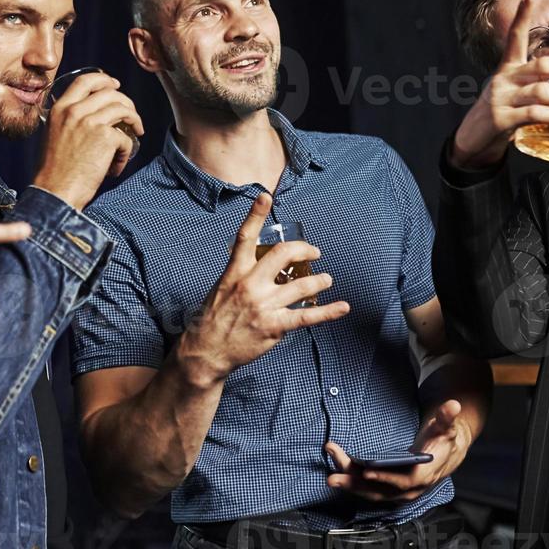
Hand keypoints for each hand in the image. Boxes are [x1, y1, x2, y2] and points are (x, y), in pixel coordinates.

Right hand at [31, 72, 144, 210]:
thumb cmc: (53, 171)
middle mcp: (74, 111)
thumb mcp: (53, 135)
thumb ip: (68, 120)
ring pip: (123, 109)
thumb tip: (94, 116)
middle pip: (110, 92)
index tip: (115, 85)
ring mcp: (91, 122)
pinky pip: (126, 138)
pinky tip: (116, 166)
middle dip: (126, 101)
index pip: (85, 80)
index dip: (104, 79)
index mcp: (60, 108)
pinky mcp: (105, 138)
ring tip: (136, 133)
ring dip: (134, 121)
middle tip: (131, 114)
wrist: (55, 192)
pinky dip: (126, 152)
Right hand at [175, 193, 349, 387]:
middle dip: (304, 249)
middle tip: (313, 252)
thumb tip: (261, 266)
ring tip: (326, 279)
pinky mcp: (274, 326)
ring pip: (301, 285)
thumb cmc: (212, 320)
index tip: (265, 196)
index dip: (255, 214)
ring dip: (320, 280)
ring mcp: (263, 305)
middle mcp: (250, 285)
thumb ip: (241, 274)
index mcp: (234, 272)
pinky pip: (307, 317)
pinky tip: (342, 307)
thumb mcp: (220, 288)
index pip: (244, 237)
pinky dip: (328, 312)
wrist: (205, 351)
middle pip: (283, 255)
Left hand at [325, 399, 472, 502]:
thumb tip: (452, 405)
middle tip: (334, 476)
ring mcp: (399, 491)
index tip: (367, 471)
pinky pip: (370, 490)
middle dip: (356, 483)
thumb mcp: (446, 427)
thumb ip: (446, 417)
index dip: (386, 477)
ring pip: (372, 492)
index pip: (405, 480)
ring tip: (330, 478)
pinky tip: (338, 476)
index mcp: (425, 474)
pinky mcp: (390, 489)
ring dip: (351, 486)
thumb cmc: (443, 440)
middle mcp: (411, 488)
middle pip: (381, 489)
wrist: (446, 455)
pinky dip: (354, 485)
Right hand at [449, 0, 548, 170]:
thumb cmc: (504, 114)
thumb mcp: (518, 94)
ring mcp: (501, 98)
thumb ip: (542, 87)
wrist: (474, 141)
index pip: (514, 37)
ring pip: (543, 91)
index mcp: (508, 68)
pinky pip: (534, 114)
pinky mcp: (500, 119)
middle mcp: (504, 78)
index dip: (521, 15)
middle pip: (544, 66)